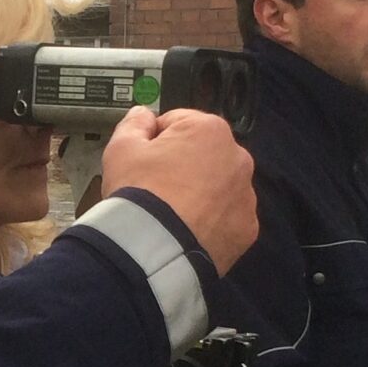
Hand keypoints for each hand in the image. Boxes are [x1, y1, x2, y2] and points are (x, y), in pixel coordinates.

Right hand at [99, 108, 258, 268]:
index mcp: (209, 130)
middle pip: (203, 155)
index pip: (178, 123)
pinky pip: (226, 218)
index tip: (143, 160)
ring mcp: (245, 195)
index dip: (155, 140)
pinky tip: (187, 230)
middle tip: (156, 188)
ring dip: (200, 194)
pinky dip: (210, 222)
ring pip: (218, 187)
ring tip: (171, 213)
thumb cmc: (138, 193)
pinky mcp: (246, 228)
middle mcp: (237, 158)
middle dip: (182, 166)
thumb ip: (134, 124)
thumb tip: (143, 116)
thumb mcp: (121, 148)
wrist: (153, 250)